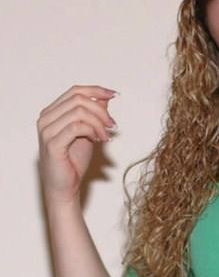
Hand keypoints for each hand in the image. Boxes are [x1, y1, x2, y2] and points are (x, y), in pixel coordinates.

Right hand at [37, 85, 117, 206]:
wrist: (65, 187)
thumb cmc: (74, 162)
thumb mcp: (88, 133)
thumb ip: (93, 115)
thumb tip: (105, 98)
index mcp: (52, 112)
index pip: (75, 91)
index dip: (96, 90)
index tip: (114, 95)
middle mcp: (46, 118)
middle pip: (78, 99)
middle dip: (101, 111)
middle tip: (113, 126)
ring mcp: (47, 130)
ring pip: (79, 112)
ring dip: (99, 123)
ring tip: (107, 136)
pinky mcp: (53, 143)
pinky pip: (76, 127)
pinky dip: (93, 131)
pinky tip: (100, 141)